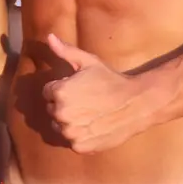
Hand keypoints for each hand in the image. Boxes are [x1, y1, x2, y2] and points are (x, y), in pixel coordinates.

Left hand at [42, 34, 155, 153]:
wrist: (135, 104)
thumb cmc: (111, 80)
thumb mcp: (89, 62)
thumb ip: (65, 51)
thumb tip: (49, 37)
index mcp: (59, 92)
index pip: (48, 92)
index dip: (62, 88)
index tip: (78, 88)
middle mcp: (61, 114)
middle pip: (52, 109)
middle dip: (64, 104)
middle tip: (85, 101)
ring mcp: (70, 132)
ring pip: (60, 126)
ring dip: (69, 122)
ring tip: (89, 113)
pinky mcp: (80, 147)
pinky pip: (71, 141)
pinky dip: (80, 136)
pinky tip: (94, 126)